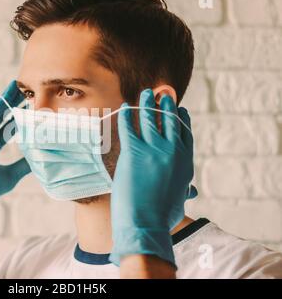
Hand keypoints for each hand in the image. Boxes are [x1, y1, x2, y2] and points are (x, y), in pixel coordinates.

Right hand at [0, 80, 29, 234]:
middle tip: (26, 89)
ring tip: (15, 86)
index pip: (7, 127)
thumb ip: (22, 166)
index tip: (32, 105)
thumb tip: (40, 160)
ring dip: (3, 100)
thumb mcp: (10, 176)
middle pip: (0, 117)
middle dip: (12, 103)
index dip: (19, 116)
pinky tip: (1, 100)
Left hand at [109, 89, 196, 266]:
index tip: (179, 108)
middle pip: (170, 120)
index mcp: (185, 162)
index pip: (185, 133)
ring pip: (151, 119)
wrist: (145, 224)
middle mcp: (172, 151)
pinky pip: (129, 127)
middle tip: (161, 93)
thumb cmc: (162, 217)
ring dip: (147, 103)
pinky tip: (125, 107)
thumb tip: (192, 190)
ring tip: (144, 94)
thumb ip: (185, 189)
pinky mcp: (134, 152)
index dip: (181, 118)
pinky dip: (127, 115)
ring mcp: (154, 150)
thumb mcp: (180, 200)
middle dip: (166, 104)